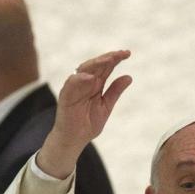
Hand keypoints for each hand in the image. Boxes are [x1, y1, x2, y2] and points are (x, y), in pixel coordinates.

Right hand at [36, 50, 132, 178]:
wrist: (74, 140)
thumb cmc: (88, 124)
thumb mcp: (106, 107)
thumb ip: (115, 92)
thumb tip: (129, 77)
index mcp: (96, 84)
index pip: (106, 67)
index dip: (116, 59)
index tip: (128, 53)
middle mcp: (85, 82)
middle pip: (96, 65)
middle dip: (108, 58)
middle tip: (120, 54)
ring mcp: (75, 87)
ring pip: (84, 69)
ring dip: (96, 64)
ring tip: (108, 60)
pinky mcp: (66, 95)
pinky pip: (72, 83)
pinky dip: (80, 79)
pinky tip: (91, 77)